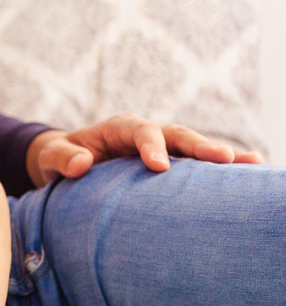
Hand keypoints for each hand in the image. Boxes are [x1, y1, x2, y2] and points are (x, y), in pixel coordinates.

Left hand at [26, 115, 263, 186]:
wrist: (67, 161)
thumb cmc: (60, 158)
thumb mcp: (52, 157)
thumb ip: (62, 159)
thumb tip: (80, 164)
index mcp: (119, 128)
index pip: (140, 131)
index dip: (151, 146)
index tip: (159, 168)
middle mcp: (146, 134)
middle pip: (177, 135)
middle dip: (200, 146)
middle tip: (224, 159)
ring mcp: (161, 148)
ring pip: (194, 149)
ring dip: (222, 156)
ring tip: (254, 164)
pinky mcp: (170, 165)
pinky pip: (195, 167)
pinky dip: (218, 172)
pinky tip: (247, 178)